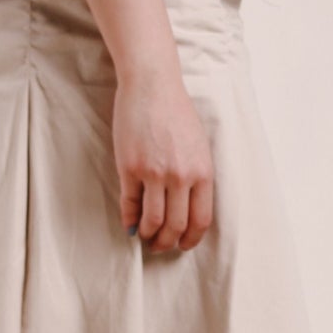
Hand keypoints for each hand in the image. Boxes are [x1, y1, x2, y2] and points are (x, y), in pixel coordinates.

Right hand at [113, 66, 215, 252]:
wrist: (152, 86)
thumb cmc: (177, 113)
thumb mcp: (198, 147)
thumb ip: (196, 177)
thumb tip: (186, 209)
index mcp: (203, 172)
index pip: (200, 220)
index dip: (190, 239)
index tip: (182, 246)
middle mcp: (181, 176)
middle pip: (176, 226)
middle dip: (167, 242)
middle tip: (160, 246)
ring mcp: (154, 172)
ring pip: (153, 220)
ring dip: (148, 235)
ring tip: (145, 238)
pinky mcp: (130, 167)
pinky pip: (130, 204)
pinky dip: (129, 220)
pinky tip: (130, 224)